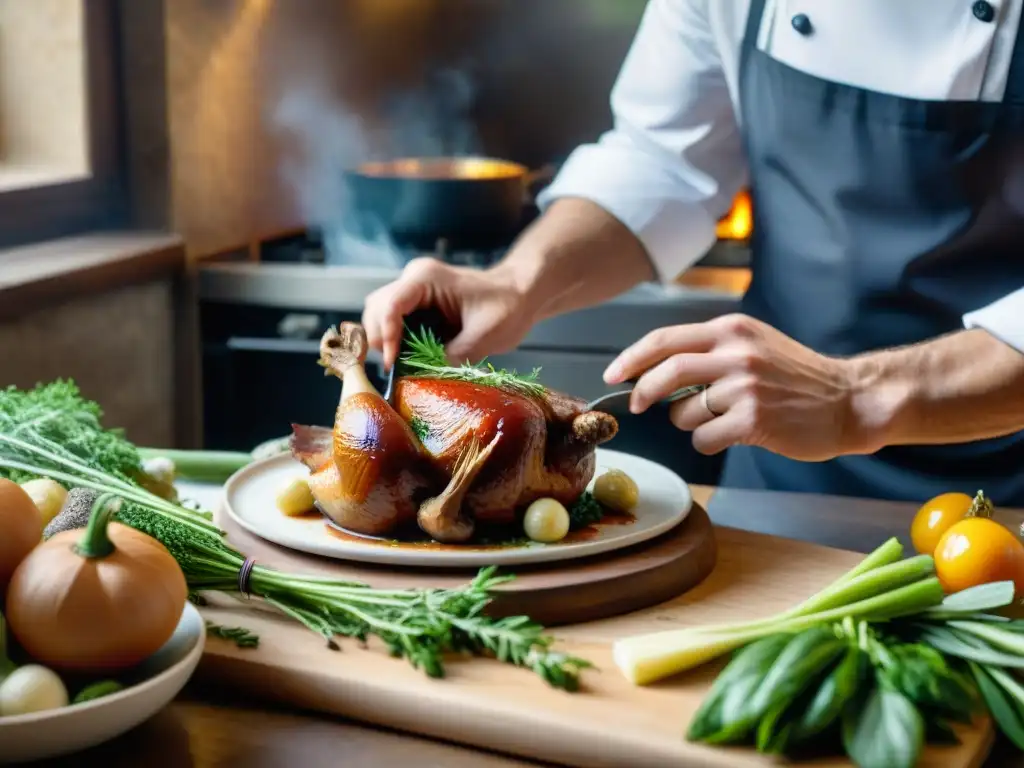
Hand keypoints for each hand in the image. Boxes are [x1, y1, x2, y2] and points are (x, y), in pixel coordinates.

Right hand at [362, 257, 535, 369]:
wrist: (518, 294)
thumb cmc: (507, 306)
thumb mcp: (485, 335)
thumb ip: (452, 354)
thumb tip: (422, 375)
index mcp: (426, 278)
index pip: (390, 305)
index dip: (386, 335)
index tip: (394, 363)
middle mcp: (413, 280)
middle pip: (375, 309)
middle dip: (379, 339)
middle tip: (394, 367)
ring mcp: (413, 291)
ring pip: (378, 315)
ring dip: (384, 341)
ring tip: (401, 363)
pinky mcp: (417, 305)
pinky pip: (393, 322)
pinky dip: (395, 341)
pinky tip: (409, 357)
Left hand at [603, 314, 877, 460]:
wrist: (848, 400)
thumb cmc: (797, 377)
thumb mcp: (754, 344)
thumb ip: (710, 349)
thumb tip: (655, 370)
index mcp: (732, 329)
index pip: (665, 338)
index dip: (632, 357)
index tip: (613, 373)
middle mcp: (736, 353)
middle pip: (666, 372)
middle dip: (643, 392)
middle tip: (638, 405)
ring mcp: (745, 387)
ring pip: (684, 412)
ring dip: (691, 422)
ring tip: (725, 418)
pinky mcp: (753, 421)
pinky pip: (703, 437)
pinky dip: (709, 441)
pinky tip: (736, 434)